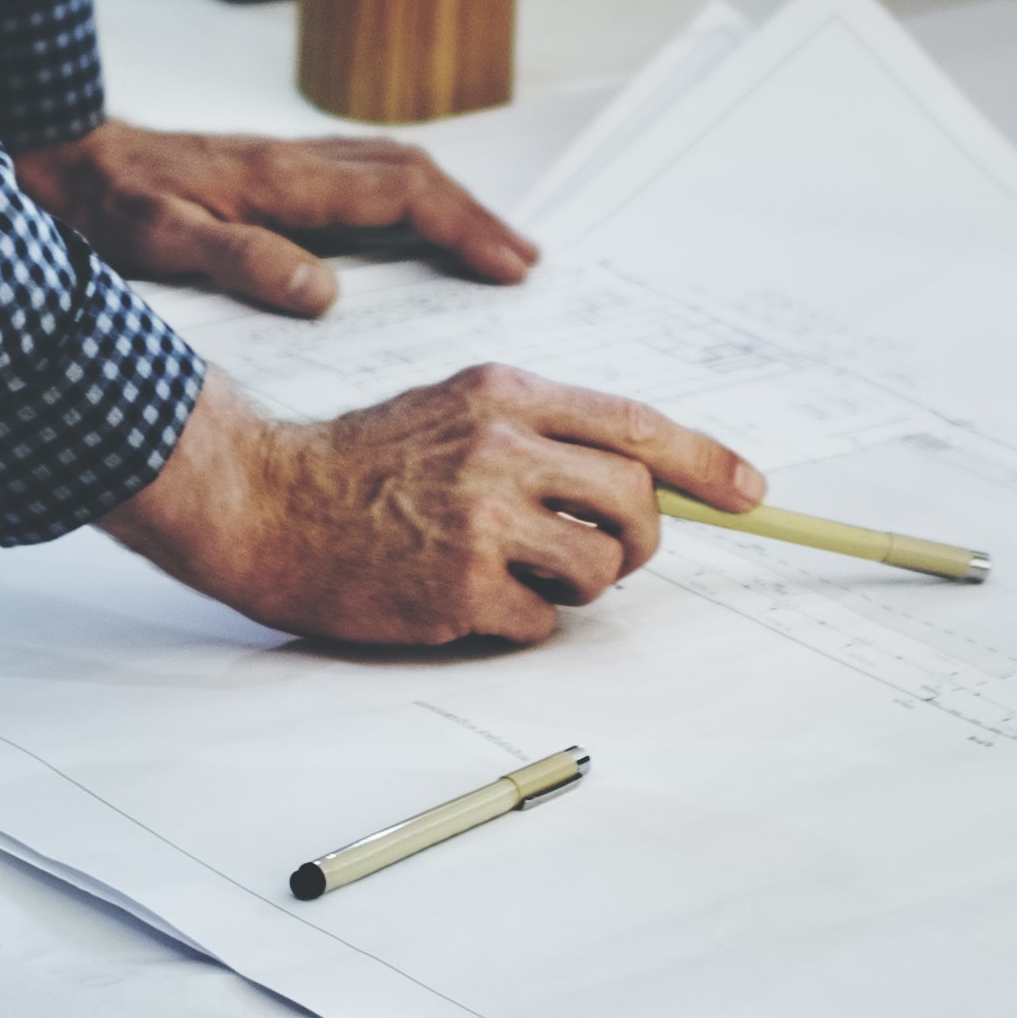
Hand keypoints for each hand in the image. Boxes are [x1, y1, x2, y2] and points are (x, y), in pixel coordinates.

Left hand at [11, 118, 536, 316]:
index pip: (402, 196)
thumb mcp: (156, 242)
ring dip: (449, 205)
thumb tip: (325, 291)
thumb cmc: (91, 206)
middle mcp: (290, 162)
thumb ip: (240, 263)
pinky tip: (407, 232)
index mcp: (280, 180)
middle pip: (413, 173)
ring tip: (489, 247)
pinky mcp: (262, 173)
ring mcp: (279, 163)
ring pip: (390, 168)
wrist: (41, 156)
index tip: (513, 269)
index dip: (465, 231)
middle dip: (477, 216)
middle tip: (527, 262)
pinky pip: (359, 178)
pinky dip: (406, 200)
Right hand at [101, 365, 765, 645]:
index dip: (705, 461)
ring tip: (525, 574)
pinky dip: (525, 621)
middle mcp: (500, 449)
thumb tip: (649, 480)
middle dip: (642, 541)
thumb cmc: (364, 464)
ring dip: (582, 585)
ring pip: (599, 568)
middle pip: (636, 502)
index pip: (636, 424)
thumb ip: (544, 432)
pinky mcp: (458, 588)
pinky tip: (472, 599)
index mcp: (506, 395)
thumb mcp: (455, 410)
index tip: (752, 492)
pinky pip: (544, 622)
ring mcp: (480, 520)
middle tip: (611, 555)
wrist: (265, 502)